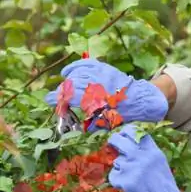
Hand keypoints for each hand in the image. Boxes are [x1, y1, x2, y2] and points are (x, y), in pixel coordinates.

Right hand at [45, 59, 167, 128]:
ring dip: (67, 82)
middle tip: (57, 99)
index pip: (69, 97)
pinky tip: (66, 72)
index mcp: (95, 100)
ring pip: (76, 75)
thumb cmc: (124, 114)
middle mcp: (96, 85)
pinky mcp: (104, 68)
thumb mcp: (106, 123)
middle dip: (61, 92)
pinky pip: (85, 64)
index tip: (48, 101)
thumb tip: (74, 127)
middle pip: (70, 85)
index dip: (57, 99)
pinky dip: (75, 67)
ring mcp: (100, 75)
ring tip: (65, 90)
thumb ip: (90, 123)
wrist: (141, 99)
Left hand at [107, 124, 190, 191]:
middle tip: (112, 142)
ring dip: (121, 168)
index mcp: (153, 152)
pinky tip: (129, 186)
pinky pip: (114, 176)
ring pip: (117, 161)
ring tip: (134, 179)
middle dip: (114, 140)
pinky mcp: (124, 180)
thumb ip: (147, 153)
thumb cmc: (164, 186)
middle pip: (120, 141)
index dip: (128, 131)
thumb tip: (128, 146)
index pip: (138, 133)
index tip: (123, 133)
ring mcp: (132, 168)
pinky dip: (118, 181)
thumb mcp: (160, 164)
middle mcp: (142, 157)